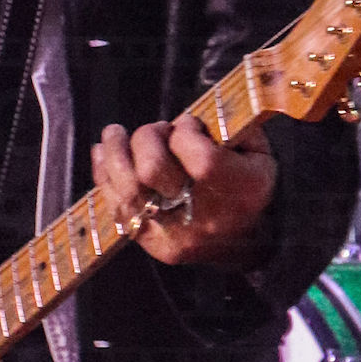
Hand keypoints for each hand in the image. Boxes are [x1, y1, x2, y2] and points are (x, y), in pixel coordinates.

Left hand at [92, 115, 276, 267]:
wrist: (253, 244)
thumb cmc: (252, 186)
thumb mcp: (258, 151)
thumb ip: (227, 126)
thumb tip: (185, 117)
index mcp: (242, 190)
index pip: (200, 158)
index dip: (184, 132)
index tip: (187, 125)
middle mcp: (207, 217)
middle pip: (153, 170)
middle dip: (146, 138)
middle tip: (155, 131)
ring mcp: (177, 235)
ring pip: (128, 190)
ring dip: (114, 153)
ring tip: (114, 134)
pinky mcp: (155, 245)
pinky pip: (119, 209)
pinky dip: (105, 178)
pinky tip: (102, 155)